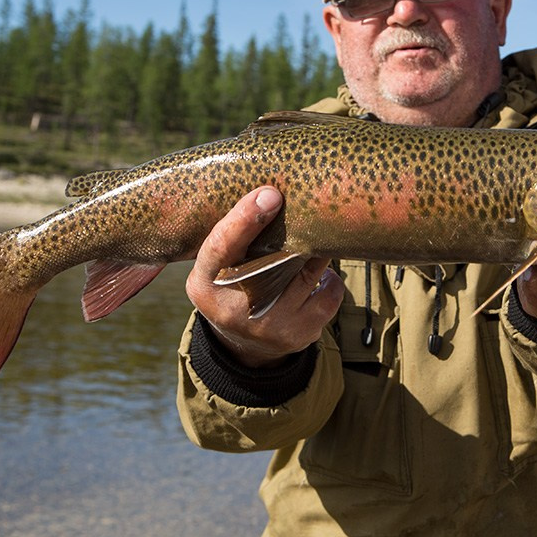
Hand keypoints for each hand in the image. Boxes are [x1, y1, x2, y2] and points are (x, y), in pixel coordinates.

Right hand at [185, 186, 343, 367]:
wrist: (244, 346)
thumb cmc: (232, 285)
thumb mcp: (215, 264)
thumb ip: (233, 234)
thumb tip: (271, 190)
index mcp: (206, 284)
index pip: (222, 246)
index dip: (245, 218)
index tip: (270, 194)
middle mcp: (234, 310)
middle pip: (275, 259)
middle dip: (296, 232)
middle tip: (310, 206)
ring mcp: (269, 324)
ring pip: (308, 272)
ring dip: (315, 252)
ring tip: (314, 239)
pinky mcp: (299, 333)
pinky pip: (330, 293)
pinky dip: (330, 278)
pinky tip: (318, 276)